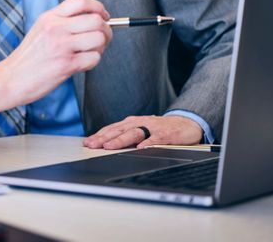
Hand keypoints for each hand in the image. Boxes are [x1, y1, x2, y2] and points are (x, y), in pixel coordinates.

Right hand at [0, 0, 111, 118]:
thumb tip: (94, 19)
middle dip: (106, 30)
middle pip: (96, 20)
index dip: (98, 7)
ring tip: (90, 52)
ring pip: (99, 38)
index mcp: (49, 17)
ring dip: (101, 47)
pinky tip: (81, 64)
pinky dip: (93, 62)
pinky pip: (94, 58)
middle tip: (102, 39)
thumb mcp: (41, 29)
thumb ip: (62, 21)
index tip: (103, 16)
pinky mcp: (66, 65)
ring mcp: (61, 46)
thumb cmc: (28, 58)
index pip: (81, 1)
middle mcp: (55, 28)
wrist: (11, 78)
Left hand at [83, 115, 202, 149]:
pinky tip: (141, 148)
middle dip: (104, 138)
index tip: (87, 142)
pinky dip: (148, 143)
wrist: (185, 123)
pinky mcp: (166, 134)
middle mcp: (139, 123)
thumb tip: (106, 145)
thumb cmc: (159, 129)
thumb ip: (126, 136)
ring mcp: (152, 128)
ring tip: (109, 147)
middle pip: (119, 130)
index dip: (99, 135)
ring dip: (121, 140)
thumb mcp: (140, 130)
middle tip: (92, 145)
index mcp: (131, 123)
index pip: (112, 129)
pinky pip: (156, 139)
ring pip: (134, 133)